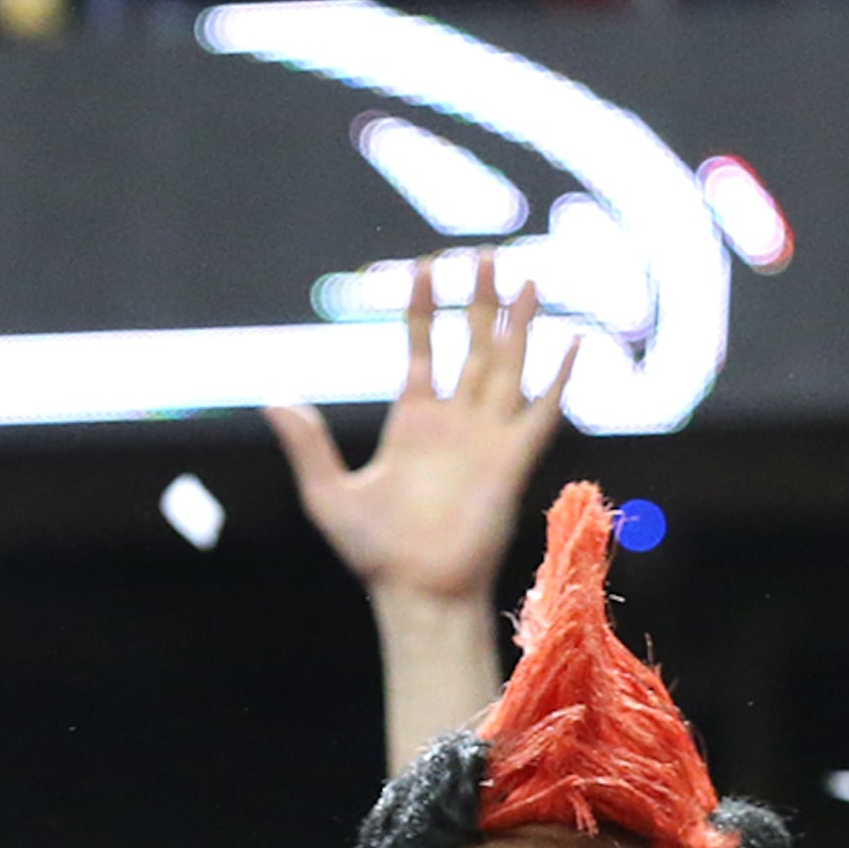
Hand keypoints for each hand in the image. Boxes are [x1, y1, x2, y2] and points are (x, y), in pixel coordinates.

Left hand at [268, 256, 578, 605]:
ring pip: (507, 365)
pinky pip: (542, 412)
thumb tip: (274, 401)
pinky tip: (574, 343)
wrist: (416, 592)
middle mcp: (455, 422)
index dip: (424, 308)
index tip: (425, 266)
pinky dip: (559, 379)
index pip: (422, 348)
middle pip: (472, 346)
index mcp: (413, 422)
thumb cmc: (374, 554)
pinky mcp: (513, 461)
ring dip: (518, 323)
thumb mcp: (328, 494)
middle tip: (487, 255)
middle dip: (479, 301)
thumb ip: (308, 445)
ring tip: (529, 279)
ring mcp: (487, 438)